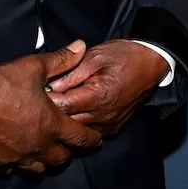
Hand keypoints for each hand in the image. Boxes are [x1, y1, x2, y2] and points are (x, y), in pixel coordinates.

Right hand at [0, 40, 102, 173]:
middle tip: (69, 142)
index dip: (92, 139)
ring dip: (45, 161)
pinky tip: (18, 155)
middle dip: (69, 151)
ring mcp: (17, 157)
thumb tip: (81, 46)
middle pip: (61, 159)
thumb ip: (62, 59)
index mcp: (53, 125)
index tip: (97, 139)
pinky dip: (19, 164)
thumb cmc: (3, 83)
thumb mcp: (35, 66)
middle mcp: (38, 146)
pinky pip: (13, 170)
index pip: (82, 139)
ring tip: (46, 151)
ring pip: (39, 170)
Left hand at [45, 40, 170, 135]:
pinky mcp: (112, 129)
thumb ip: (70, 72)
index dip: (46, 99)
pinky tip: (72, 114)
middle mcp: (102, 116)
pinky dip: (78, 125)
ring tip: (54, 108)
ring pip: (75, 132)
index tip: (35, 91)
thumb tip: (47, 85)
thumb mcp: (95, 56)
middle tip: (39, 101)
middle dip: (51, 112)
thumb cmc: (124, 56)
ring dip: (64, 122)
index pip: (61, 105)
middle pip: (66, 123)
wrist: (152, 64)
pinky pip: (89, 132)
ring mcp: (108, 125)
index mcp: (97, 96)